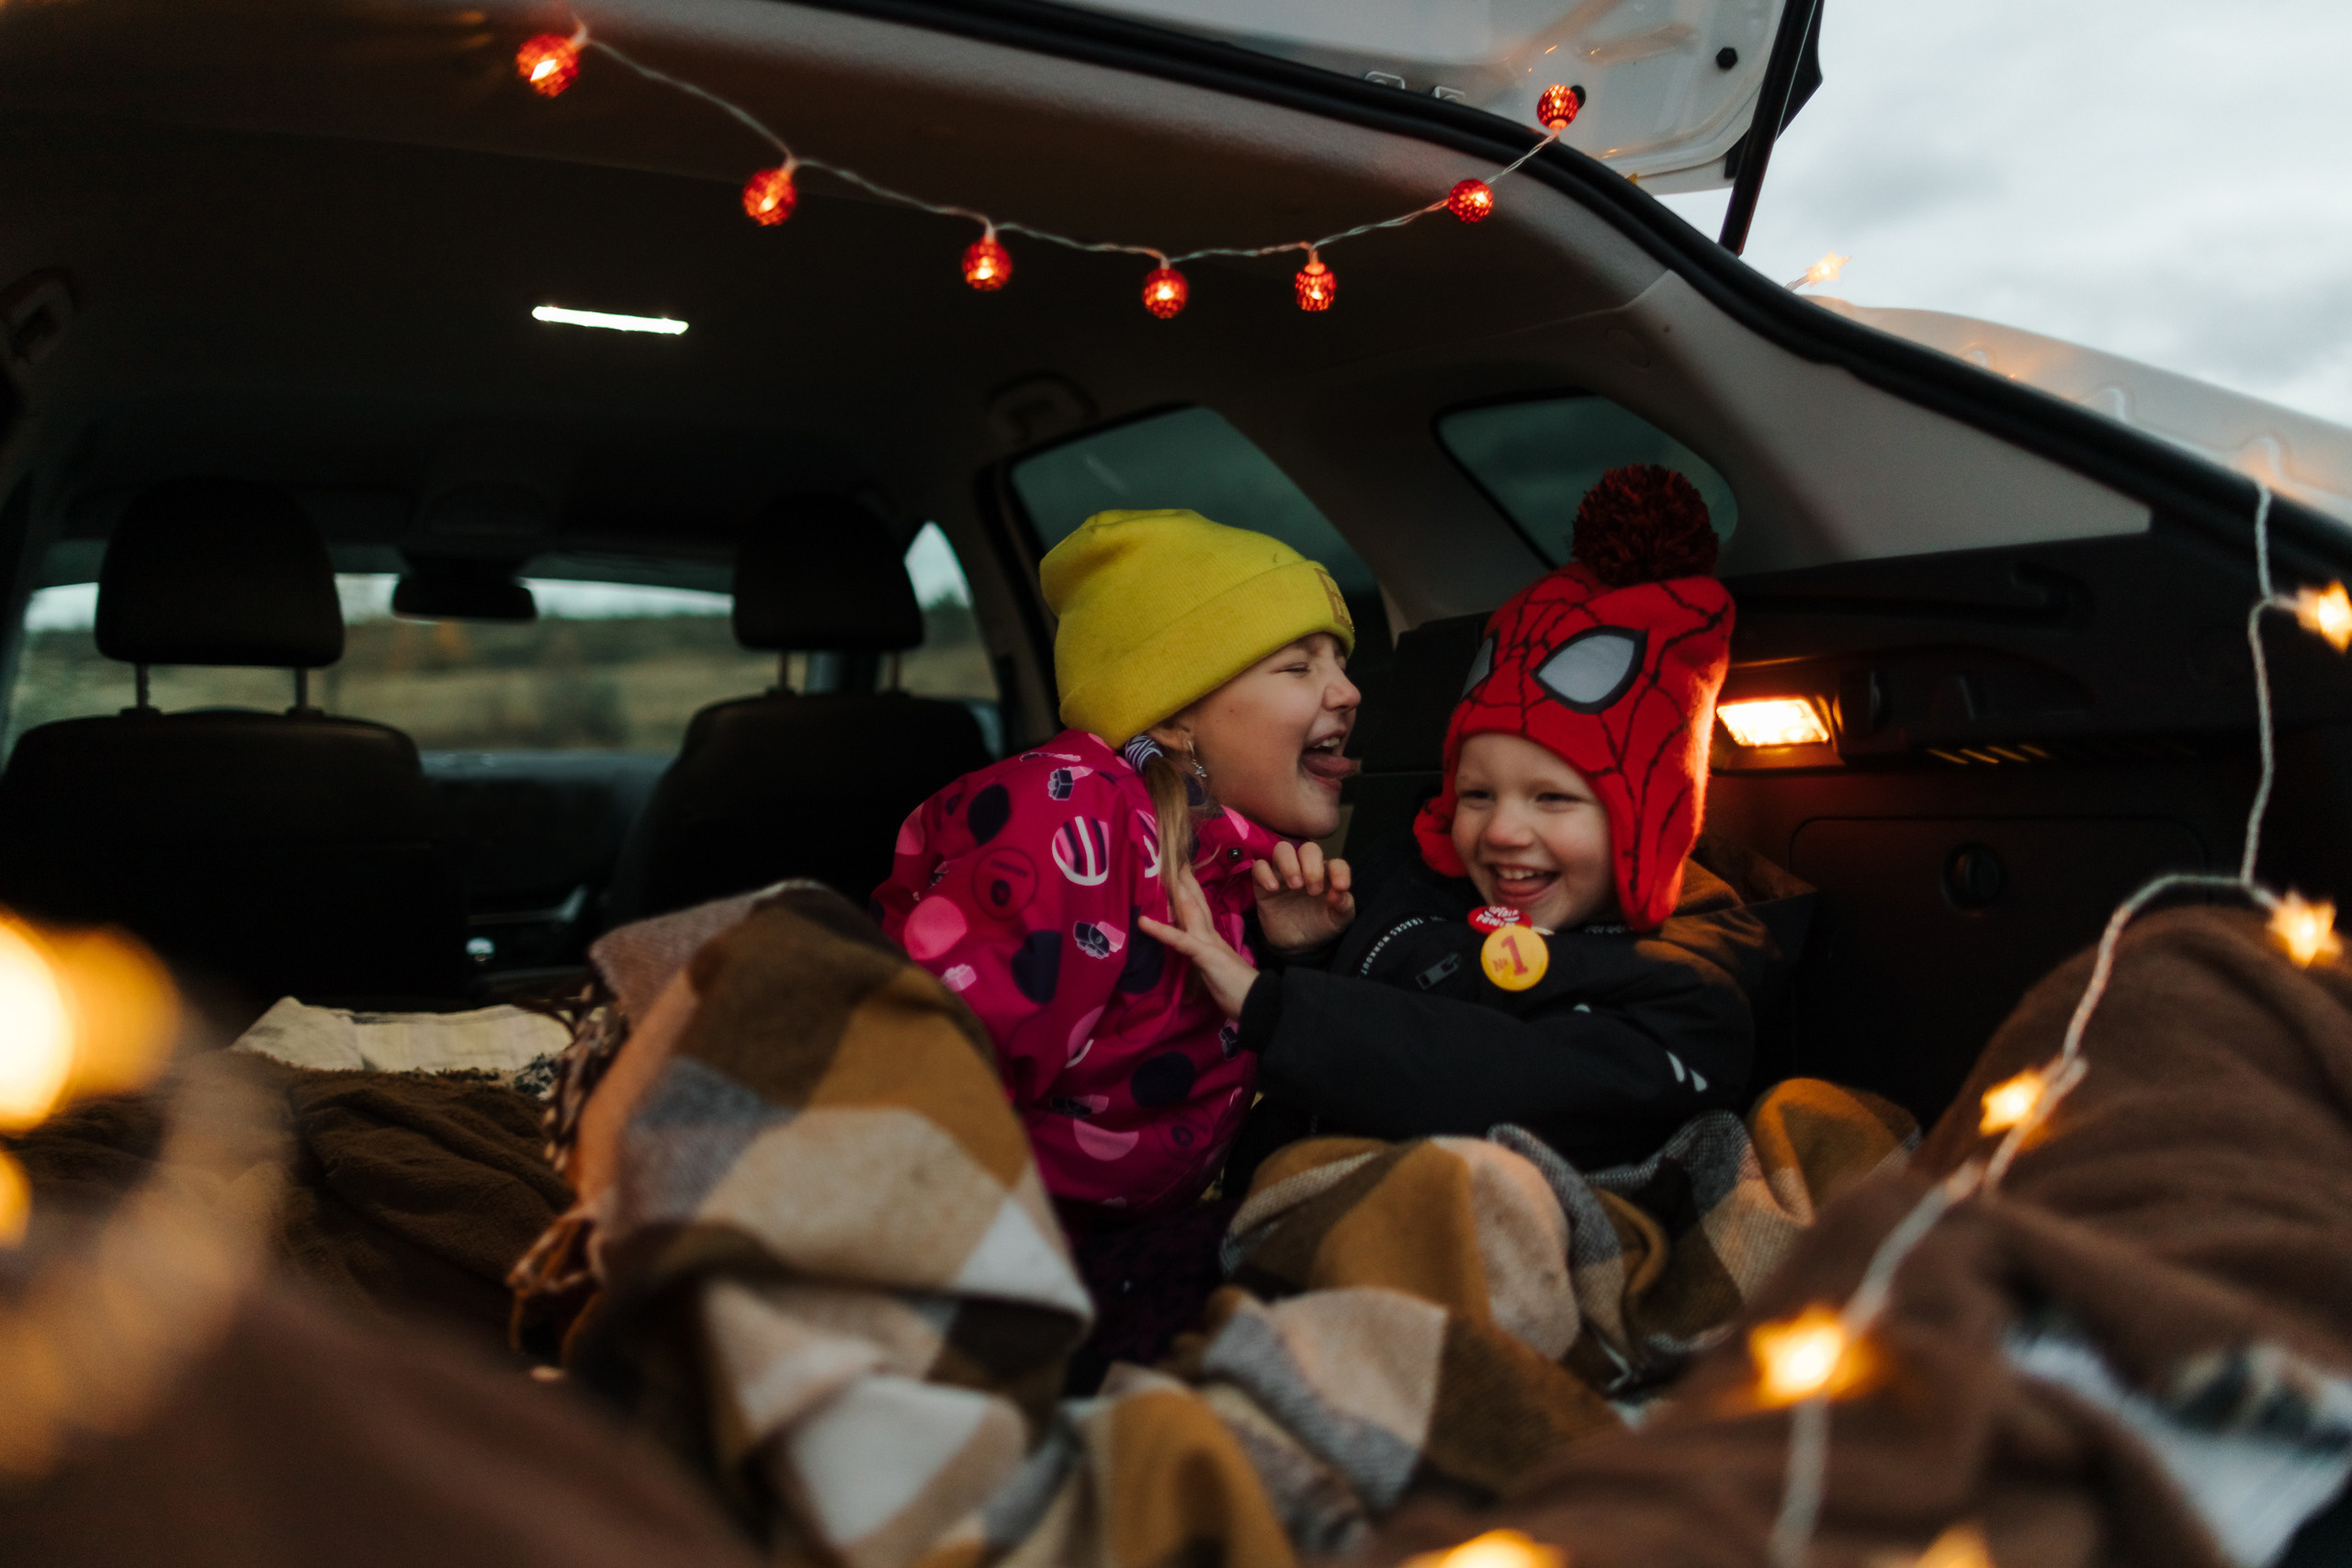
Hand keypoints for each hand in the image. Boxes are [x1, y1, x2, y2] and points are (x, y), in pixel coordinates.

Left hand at [1138, 861, 1258, 1018]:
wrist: (1260, 1005)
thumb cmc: (1239, 992)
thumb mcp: (1217, 972)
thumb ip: (1207, 961)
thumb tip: (1197, 957)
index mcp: (1213, 940)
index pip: (1199, 910)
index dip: (1188, 891)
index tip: (1180, 873)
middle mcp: (1211, 936)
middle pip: (1195, 902)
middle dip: (1184, 880)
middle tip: (1173, 858)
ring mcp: (1209, 944)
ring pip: (1190, 912)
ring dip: (1176, 892)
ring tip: (1162, 872)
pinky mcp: (1205, 957)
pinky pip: (1180, 941)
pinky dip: (1161, 930)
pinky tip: (1144, 922)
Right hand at [1252, 841, 1353, 954]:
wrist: (1297, 945)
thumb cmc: (1320, 926)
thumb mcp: (1338, 920)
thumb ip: (1344, 905)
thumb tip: (1339, 891)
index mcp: (1327, 876)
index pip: (1336, 863)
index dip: (1340, 871)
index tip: (1340, 887)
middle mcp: (1306, 869)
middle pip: (1308, 849)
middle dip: (1312, 866)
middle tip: (1313, 891)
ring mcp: (1283, 874)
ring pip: (1282, 849)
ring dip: (1290, 864)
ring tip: (1295, 885)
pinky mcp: (1264, 884)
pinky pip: (1259, 867)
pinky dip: (1264, 873)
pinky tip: (1273, 889)